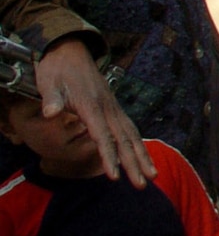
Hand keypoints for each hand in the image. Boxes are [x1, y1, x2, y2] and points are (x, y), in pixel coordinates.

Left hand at [36, 38, 152, 187]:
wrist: (70, 51)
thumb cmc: (58, 69)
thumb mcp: (49, 82)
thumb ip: (52, 99)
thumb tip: (51, 113)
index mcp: (91, 106)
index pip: (103, 136)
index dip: (109, 156)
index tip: (114, 176)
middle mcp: (107, 109)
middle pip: (124, 140)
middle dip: (134, 163)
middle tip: (142, 184)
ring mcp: (113, 108)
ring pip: (132, 135)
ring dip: (142, 156)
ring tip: (152, 176)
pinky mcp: (114, 108)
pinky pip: (130, 129)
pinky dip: (139, 144)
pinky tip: (143, 156)